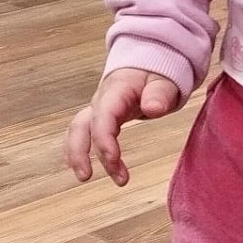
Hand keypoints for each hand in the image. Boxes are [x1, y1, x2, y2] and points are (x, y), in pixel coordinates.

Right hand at [66, 68, 181, 185]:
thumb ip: (160, 94)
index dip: (104, 139)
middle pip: (83, 125)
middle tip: (86, 177)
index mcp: (117, 90)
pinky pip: (83, 134)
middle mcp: (102, 100)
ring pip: (78, 130)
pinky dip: (79, 151)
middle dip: (81, 151)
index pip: (104, 115)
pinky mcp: (99, 118)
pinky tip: (84, 169)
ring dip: (77, 154)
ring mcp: (98, 109)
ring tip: (84, 177)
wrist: (147, 65)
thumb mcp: (165, 81)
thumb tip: (153, 109)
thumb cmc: (155, 74)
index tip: (113, 160)